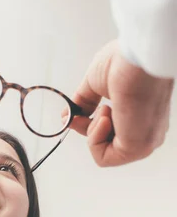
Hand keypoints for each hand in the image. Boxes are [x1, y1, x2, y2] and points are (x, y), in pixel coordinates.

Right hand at [68, 40, 173, 165]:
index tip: (73, 116)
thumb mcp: (96, 85)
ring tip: (104, 108)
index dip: (88, 126)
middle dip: (88, 129)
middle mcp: (147, 131)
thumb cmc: (124, 62)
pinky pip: (104, 158)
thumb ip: (84, 102)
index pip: (111, 134)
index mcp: (142, 117)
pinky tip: (105, 116)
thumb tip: (69, 116)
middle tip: (79, 115)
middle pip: (108, 146)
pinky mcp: (138, 147)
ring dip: (93, 131)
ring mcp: (145, 141)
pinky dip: (94, 139)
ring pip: (105, 154)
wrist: (137, 57)